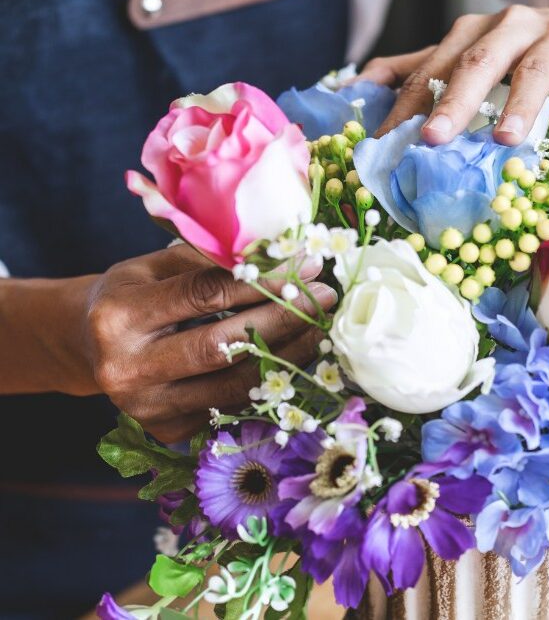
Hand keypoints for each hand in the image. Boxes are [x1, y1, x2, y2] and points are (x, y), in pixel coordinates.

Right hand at [79, 244, 335, 441]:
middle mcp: (127, 369)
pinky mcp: (167, 430)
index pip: (206, 295)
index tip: (306, 266)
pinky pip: (231, 406)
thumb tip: (282, 254)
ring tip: (321, 328)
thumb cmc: (132, 294)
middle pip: (222, 346)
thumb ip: (209, 261)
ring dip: (287, 355)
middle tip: (325, 298)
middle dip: (283, 319)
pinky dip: (267, 381)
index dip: (263, 280)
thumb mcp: (155, 265)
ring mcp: (146, 408)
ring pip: (233, 384)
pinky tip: (295, 357)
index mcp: (120, 316)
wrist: (89, 345)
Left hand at [362, 0, 548, 158]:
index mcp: (475, 31)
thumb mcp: (470, 50)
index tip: (382, 144)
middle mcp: (514, 27)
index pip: (433, 68)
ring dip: (522, 104)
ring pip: (538, 69)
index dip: (406, 105)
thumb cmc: (524, 47)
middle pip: (478, 61)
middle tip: (432, 138)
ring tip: (506, 140)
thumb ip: (418, 65)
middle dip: (453, 99)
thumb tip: (356, 85)